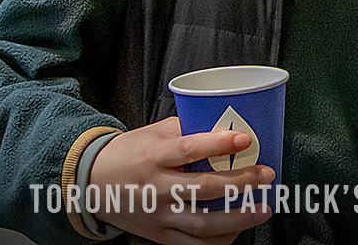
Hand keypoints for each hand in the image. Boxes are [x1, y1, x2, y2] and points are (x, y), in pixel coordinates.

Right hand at [87, 116, 273, 243]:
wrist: (92, 183)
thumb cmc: (128, 153)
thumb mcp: (152, 133)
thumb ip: (185, 130)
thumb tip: (224, 124)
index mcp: (154, 156)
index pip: (189, 149)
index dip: (218, 143)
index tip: (245, 139)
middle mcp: (156, 187)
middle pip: (203, 189)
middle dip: (240, 183)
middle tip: (266, 175)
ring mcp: (158, 215)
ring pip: (201, 222)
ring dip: (237, 217)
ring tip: (263, 208)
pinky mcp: (159, 235)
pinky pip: (193, 244)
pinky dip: (218, 240)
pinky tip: (237, 229)